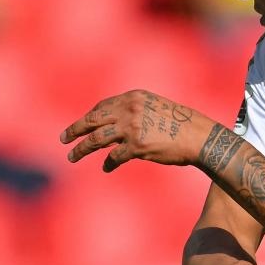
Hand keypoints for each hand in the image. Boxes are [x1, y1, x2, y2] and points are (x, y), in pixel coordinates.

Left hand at [63, 91, 211, 170]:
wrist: (201, 137)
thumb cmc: (182, 124)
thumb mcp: (157, 107)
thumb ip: (136, 111)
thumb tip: (115, 123)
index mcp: (135, 97)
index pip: (102, 106)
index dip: (89, 117)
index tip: (81, 125)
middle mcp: (130, 109)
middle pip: (92, 120)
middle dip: (75, 130)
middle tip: (64, 139)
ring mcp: (132, 128)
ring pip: (96, 139)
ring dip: (81, 149)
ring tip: (72, 156)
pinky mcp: (137, 146)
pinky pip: (114, 156)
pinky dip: (108, 163)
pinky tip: (106, 167)